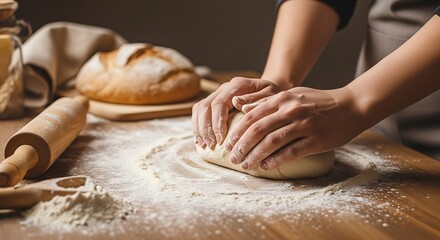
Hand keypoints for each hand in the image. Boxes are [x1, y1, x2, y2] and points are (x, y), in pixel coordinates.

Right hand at [192, 77, 280, 148]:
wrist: (270, 91)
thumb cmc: (273, 96)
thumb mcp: (271, 96)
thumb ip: (256, 100)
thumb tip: (237, 104)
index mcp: (236, 85)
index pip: (219, 104)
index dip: (217, 123)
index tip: (220, 140)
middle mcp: (223, 88)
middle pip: (204, 106)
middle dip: (206, 128)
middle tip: (211, 145)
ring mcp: (217, 94)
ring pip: (199, 109)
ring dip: (200, 129)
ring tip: (205, 145)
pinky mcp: (214, 102)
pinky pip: (199, 113)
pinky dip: (198, 127)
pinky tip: (201, 141)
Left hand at [225, 86, 365, 169]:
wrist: (351, 106)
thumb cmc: (318, 102)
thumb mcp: (292, 94)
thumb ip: (267, 101)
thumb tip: (241, 107)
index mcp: (283, 98)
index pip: (252, 116)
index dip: (237, 132)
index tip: (228, 144)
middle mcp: (291, 110)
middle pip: (258, 130)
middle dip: (242, 146)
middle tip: (231, 158)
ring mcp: (304, 125)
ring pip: (272, 142)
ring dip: (255, 155)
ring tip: (245, 165)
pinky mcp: (316, 140)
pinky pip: (291, 152)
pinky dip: (275, 160)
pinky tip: (265, 166)